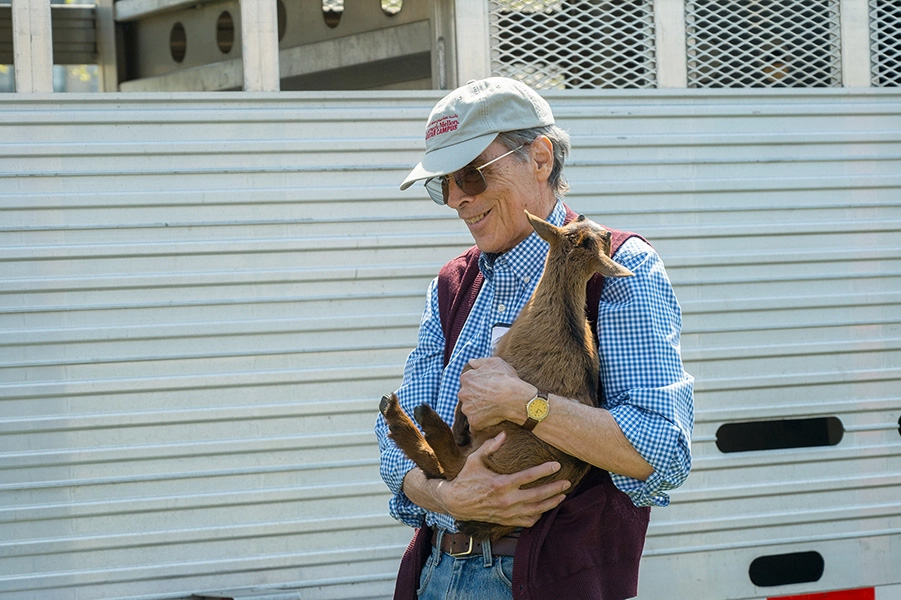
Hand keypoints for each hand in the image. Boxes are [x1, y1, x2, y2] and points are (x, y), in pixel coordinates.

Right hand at [436, 431, 569, 526]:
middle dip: (555, 489)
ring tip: (562, 496)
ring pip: (535, 510)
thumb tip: (503, 433)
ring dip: (551, 504)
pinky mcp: (506, 520)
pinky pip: (527, 521)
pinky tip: (545, 509)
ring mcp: (507, 513)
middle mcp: (506, 500)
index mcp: (500, 484)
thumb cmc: (465, 478)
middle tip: (568, 482)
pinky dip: (538, 516)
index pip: (528, 477)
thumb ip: (490, 446)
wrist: (455, 502)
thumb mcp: (475, 459)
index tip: (557, 465)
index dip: (544, 470)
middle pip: (537, 496)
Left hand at [458, 357, 534, 428]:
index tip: (487, 387)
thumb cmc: (506, 379)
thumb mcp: (495, 362)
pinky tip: (491, 416)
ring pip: (470, 409)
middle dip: (476, 397)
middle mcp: (463, 393)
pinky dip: (482, 420)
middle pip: (467, 396)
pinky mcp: (473, 421)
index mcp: (466, 378)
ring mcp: (467, 408)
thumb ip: (480, 362)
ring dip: (477, 409)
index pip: (467, 382)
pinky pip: (475, 422)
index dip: (478, 385)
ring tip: (491, 407)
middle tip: (489, 398)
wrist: (515, 398)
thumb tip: (471, 361)